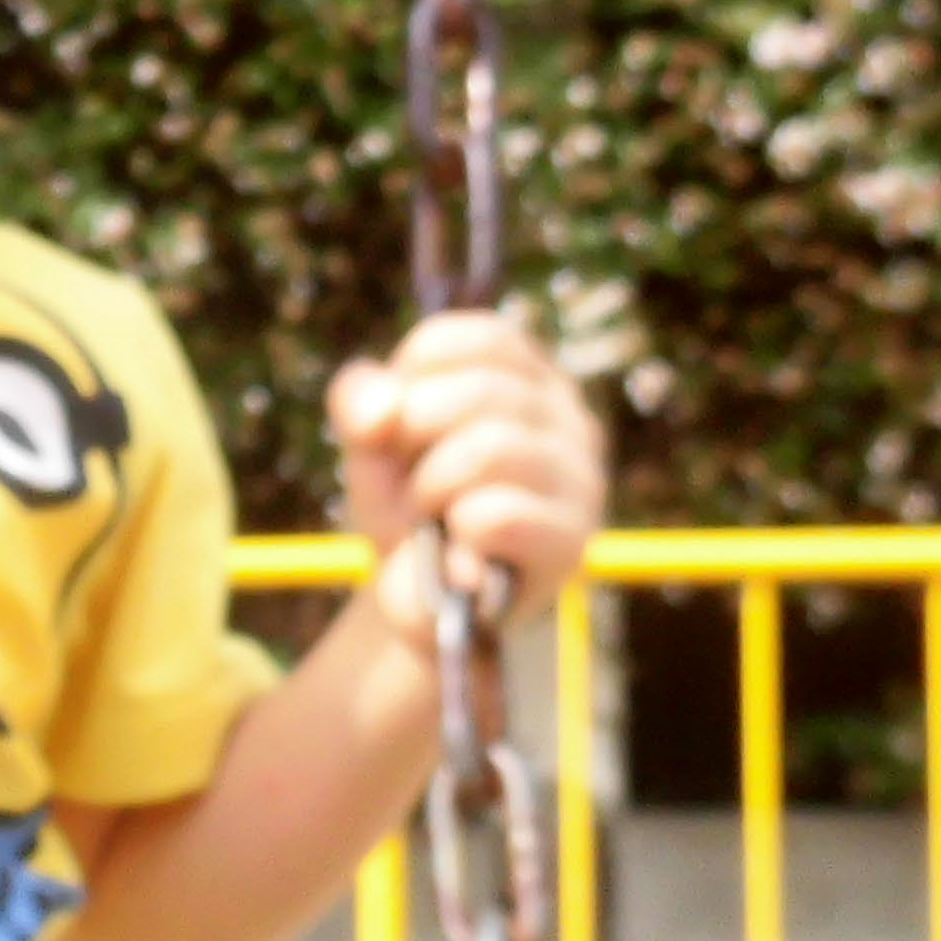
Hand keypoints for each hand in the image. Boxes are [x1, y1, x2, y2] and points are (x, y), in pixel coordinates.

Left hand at [328, 312, 605, 650]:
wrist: (420, 603)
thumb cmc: (407, 507)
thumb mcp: (370, 443)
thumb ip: (360, 403)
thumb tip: (383, 408)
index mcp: (527, 377)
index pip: (474, 338)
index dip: (413, 376)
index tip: (398, 423)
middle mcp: (570, 418)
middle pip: (478, 392)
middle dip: (415, 440)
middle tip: (412, 483)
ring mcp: (581, 480)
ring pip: (489, 449)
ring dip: (430, 489)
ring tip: (433, 518)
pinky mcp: (572, 543)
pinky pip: (498, 515)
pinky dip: (455, 535)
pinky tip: (459, 556)